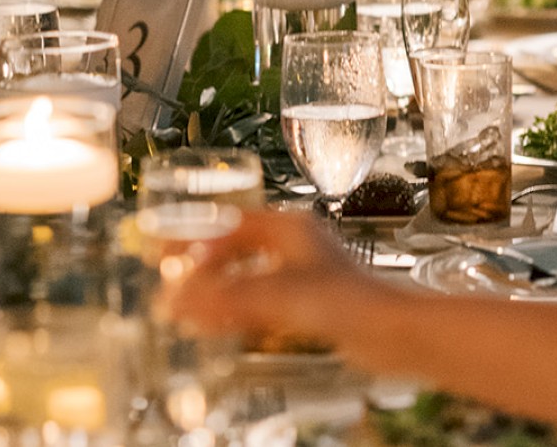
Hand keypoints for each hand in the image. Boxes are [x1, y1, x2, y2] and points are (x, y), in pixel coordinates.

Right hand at [170, 210, 384, 348]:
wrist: (391, 333)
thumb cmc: (351, 301)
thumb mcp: (278, 295)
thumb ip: (227, 297)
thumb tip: (183, 298)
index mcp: (289, 227)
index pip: (228, 224)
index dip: (192, 236)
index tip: (165, 248)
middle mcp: (297, 244)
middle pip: (235, 247)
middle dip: (203, 265)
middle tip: (174, 276)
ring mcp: (304, 272)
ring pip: (247, 275)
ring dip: (217, 289)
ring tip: (189, 304)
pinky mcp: (311, 302)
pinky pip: (261, 301)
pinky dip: (237, 309)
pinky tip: (221, 324)